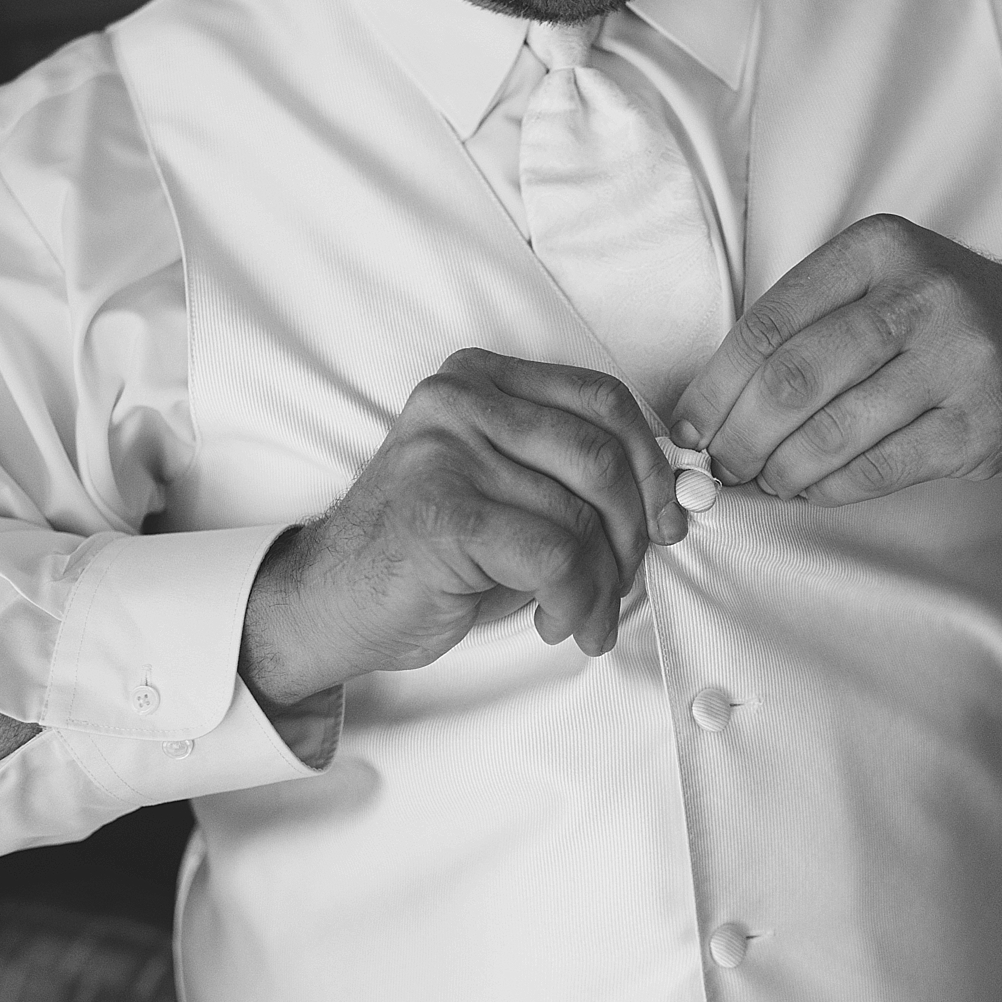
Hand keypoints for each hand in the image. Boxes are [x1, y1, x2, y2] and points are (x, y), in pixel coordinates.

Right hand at [239, 349, 686, 705]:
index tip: (667, 521)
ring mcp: (448, 452)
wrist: (331, 602)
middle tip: (626, 581)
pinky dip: (577, 600)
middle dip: (632, 532)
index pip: (602, 399)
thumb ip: (570, 473)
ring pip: (581, 516)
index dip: (651, 464)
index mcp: (481, 378)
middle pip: (600, 455)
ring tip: (584, 614)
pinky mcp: (446, 513)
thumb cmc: (429, 553)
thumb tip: (669, 499)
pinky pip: (556, 557)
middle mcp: (462, 400)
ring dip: (603, 583)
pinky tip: (560, 622)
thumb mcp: (505, 489)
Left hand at [670, 214, 1001, 504]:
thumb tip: (710, 408)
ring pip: (832, 430)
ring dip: (779, 468)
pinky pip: (877, 469)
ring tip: (762, 479)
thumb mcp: (881, 283)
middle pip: (793, 379)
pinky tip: (807, 489)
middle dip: (740, 435)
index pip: (769, 322)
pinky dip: (827, 488)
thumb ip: (805, 325)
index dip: (716, 386)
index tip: (688, 427)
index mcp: (879, 249)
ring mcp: (959, 360)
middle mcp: (922, 294)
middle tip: (719, 464)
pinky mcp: (980, 424)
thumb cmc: (942, 321)